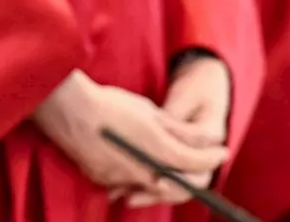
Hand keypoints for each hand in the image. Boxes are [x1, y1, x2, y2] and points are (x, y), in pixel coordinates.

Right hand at [32, 70, 228, 197]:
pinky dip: (143, 176)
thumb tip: (210, 139)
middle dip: (193, 173)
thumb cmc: (110, 103)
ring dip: (168, 175)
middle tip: (202, 159)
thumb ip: (182, 131)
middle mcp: (140, 171)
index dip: (211, 157)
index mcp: (154, 149)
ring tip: (173, 157)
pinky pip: (131, 184)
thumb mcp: (151, 112)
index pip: (193, 162)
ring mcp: (120, 179)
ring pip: (154, 185)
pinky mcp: (104, 180)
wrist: (67, 108)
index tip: (222, 151)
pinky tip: (144, 161)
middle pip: (177, 182)